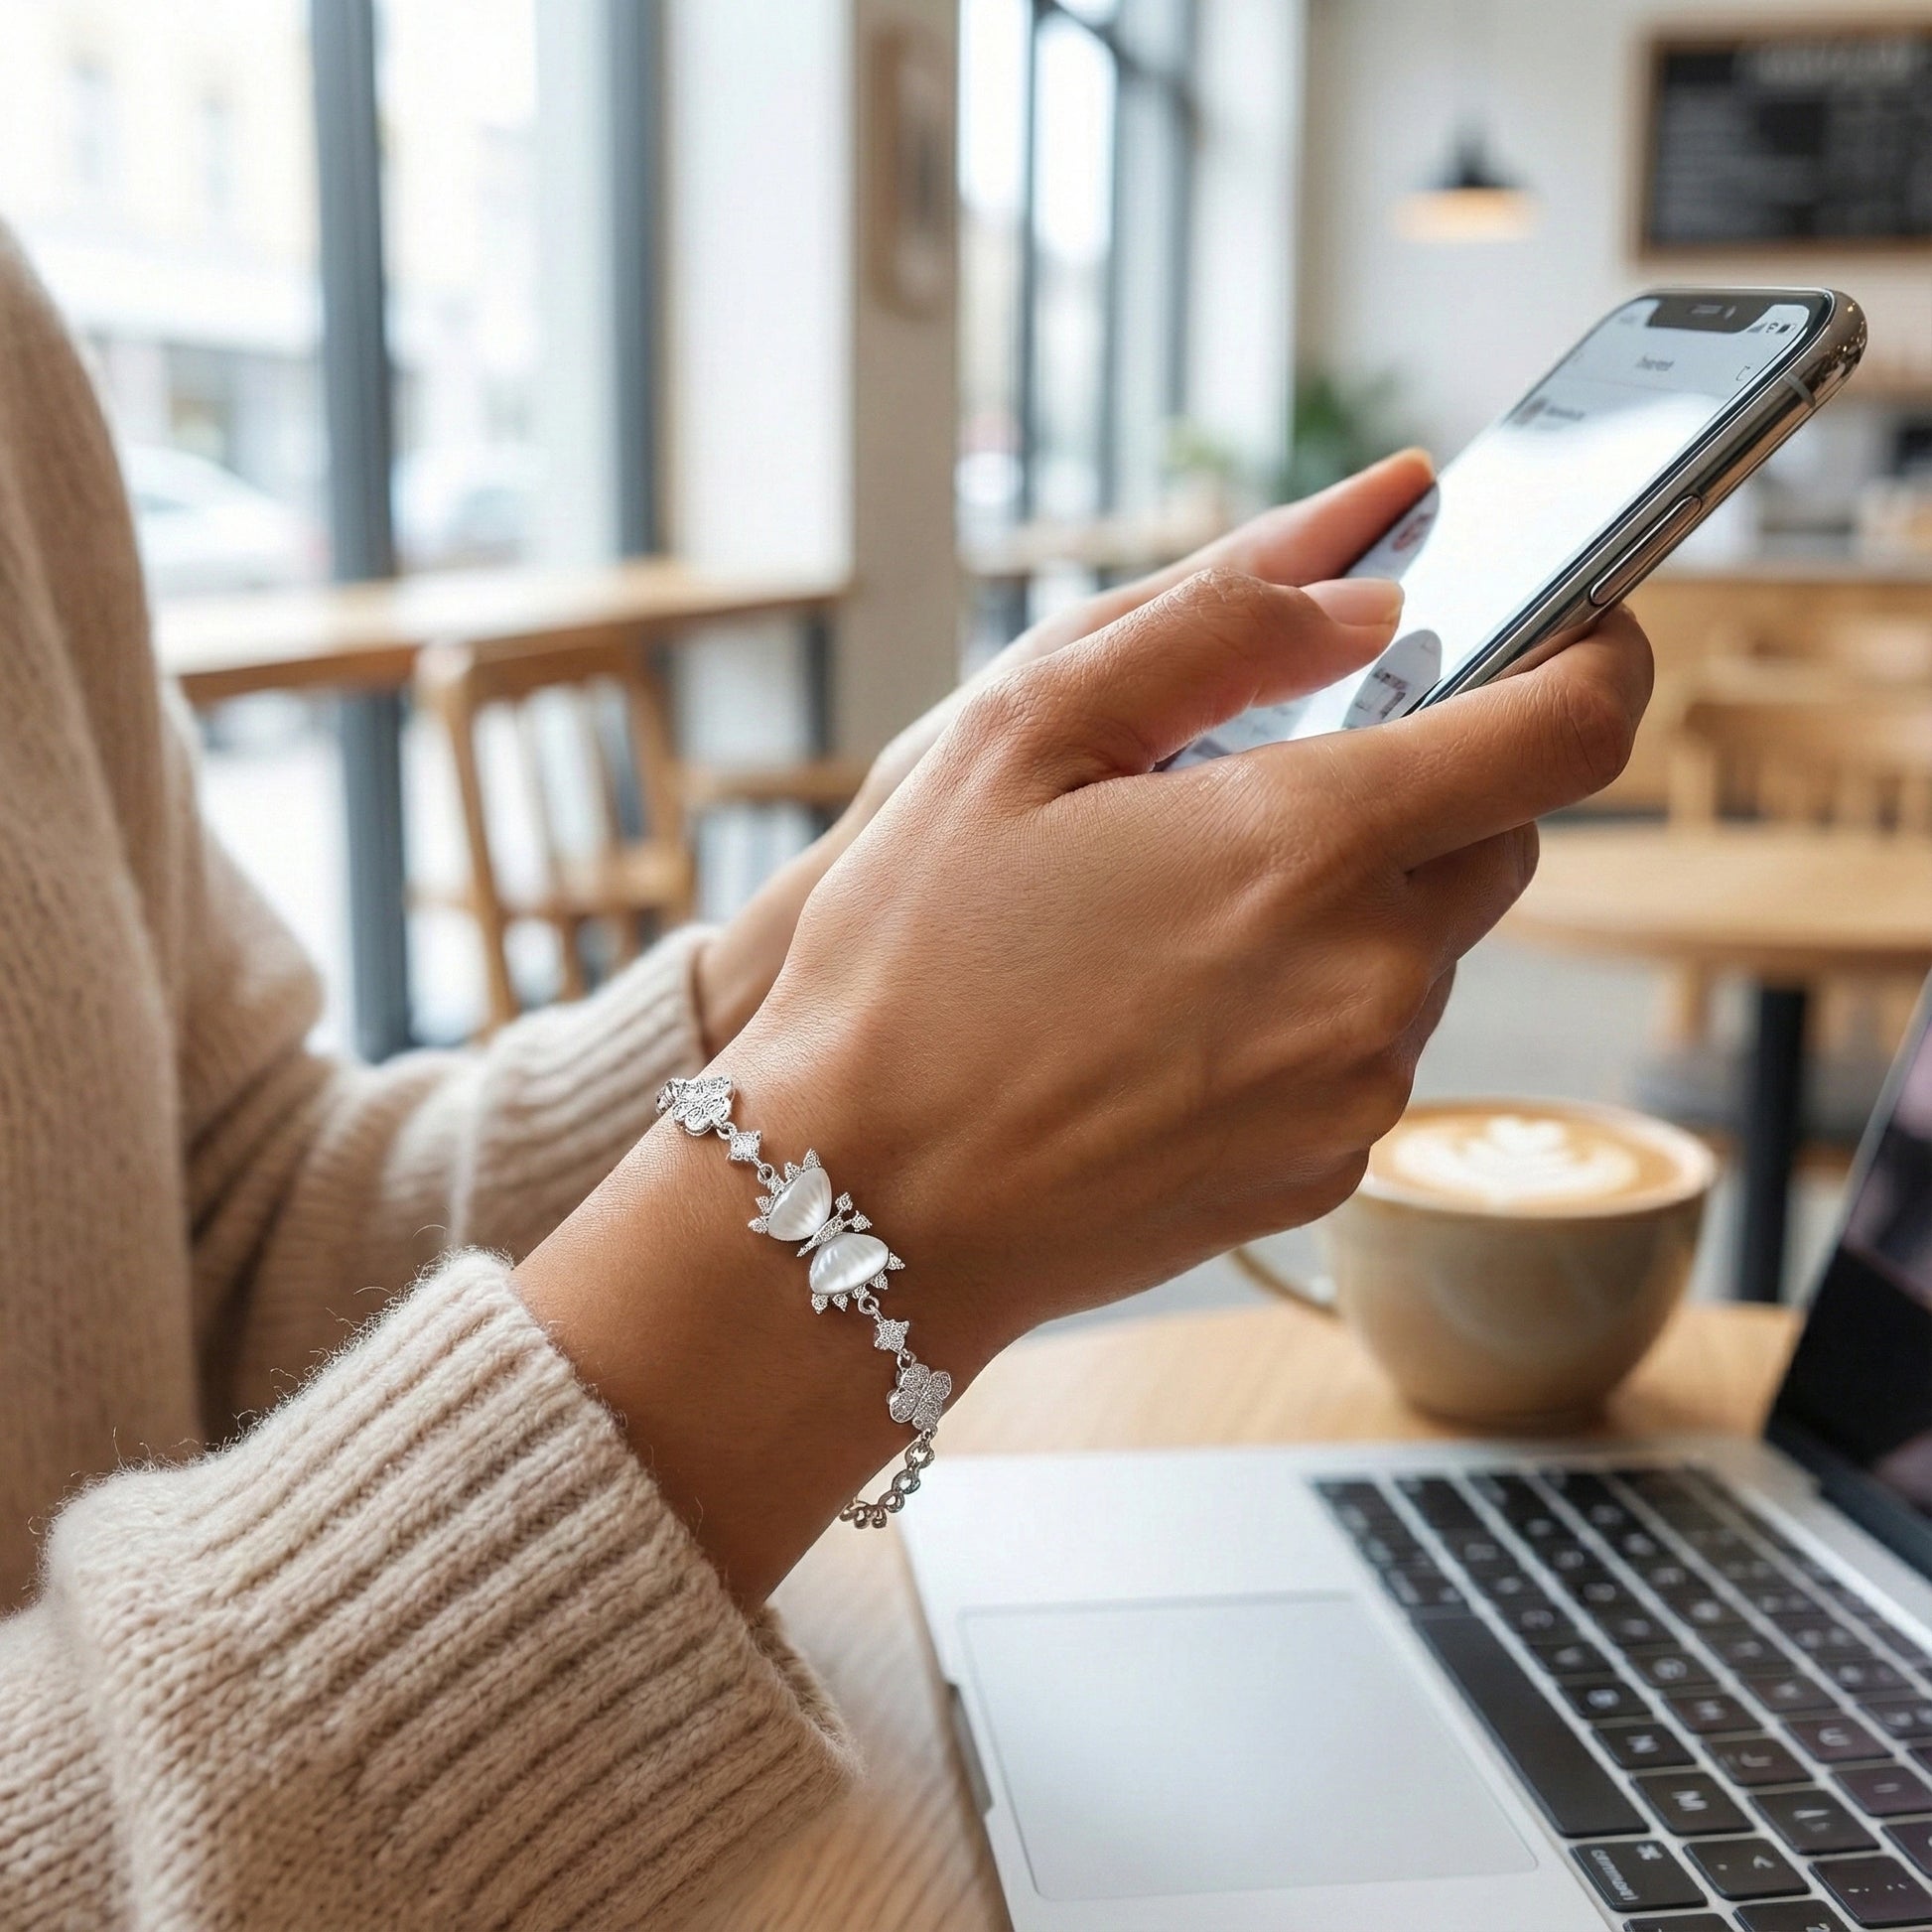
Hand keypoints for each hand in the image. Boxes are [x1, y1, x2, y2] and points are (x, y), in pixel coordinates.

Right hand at [517, 565, 1649, 1603]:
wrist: (864, 1213)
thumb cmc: (910, 971)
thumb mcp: (1022, 732)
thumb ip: (1220, 623)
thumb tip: (1372, 580)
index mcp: (1308, 842)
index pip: (1567, 723)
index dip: (1591, 652)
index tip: (1567, 623)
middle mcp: (1369, 976)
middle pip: (1496, 834)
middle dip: (1423, 784)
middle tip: (1264, 783)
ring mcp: (1355, 1089)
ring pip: (1426, 945)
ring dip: (1350, 901)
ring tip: (1177, 916)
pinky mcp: (1324, 1170)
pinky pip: (1369, 1048)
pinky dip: (1312, 1004)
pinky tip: (1176, 1013)